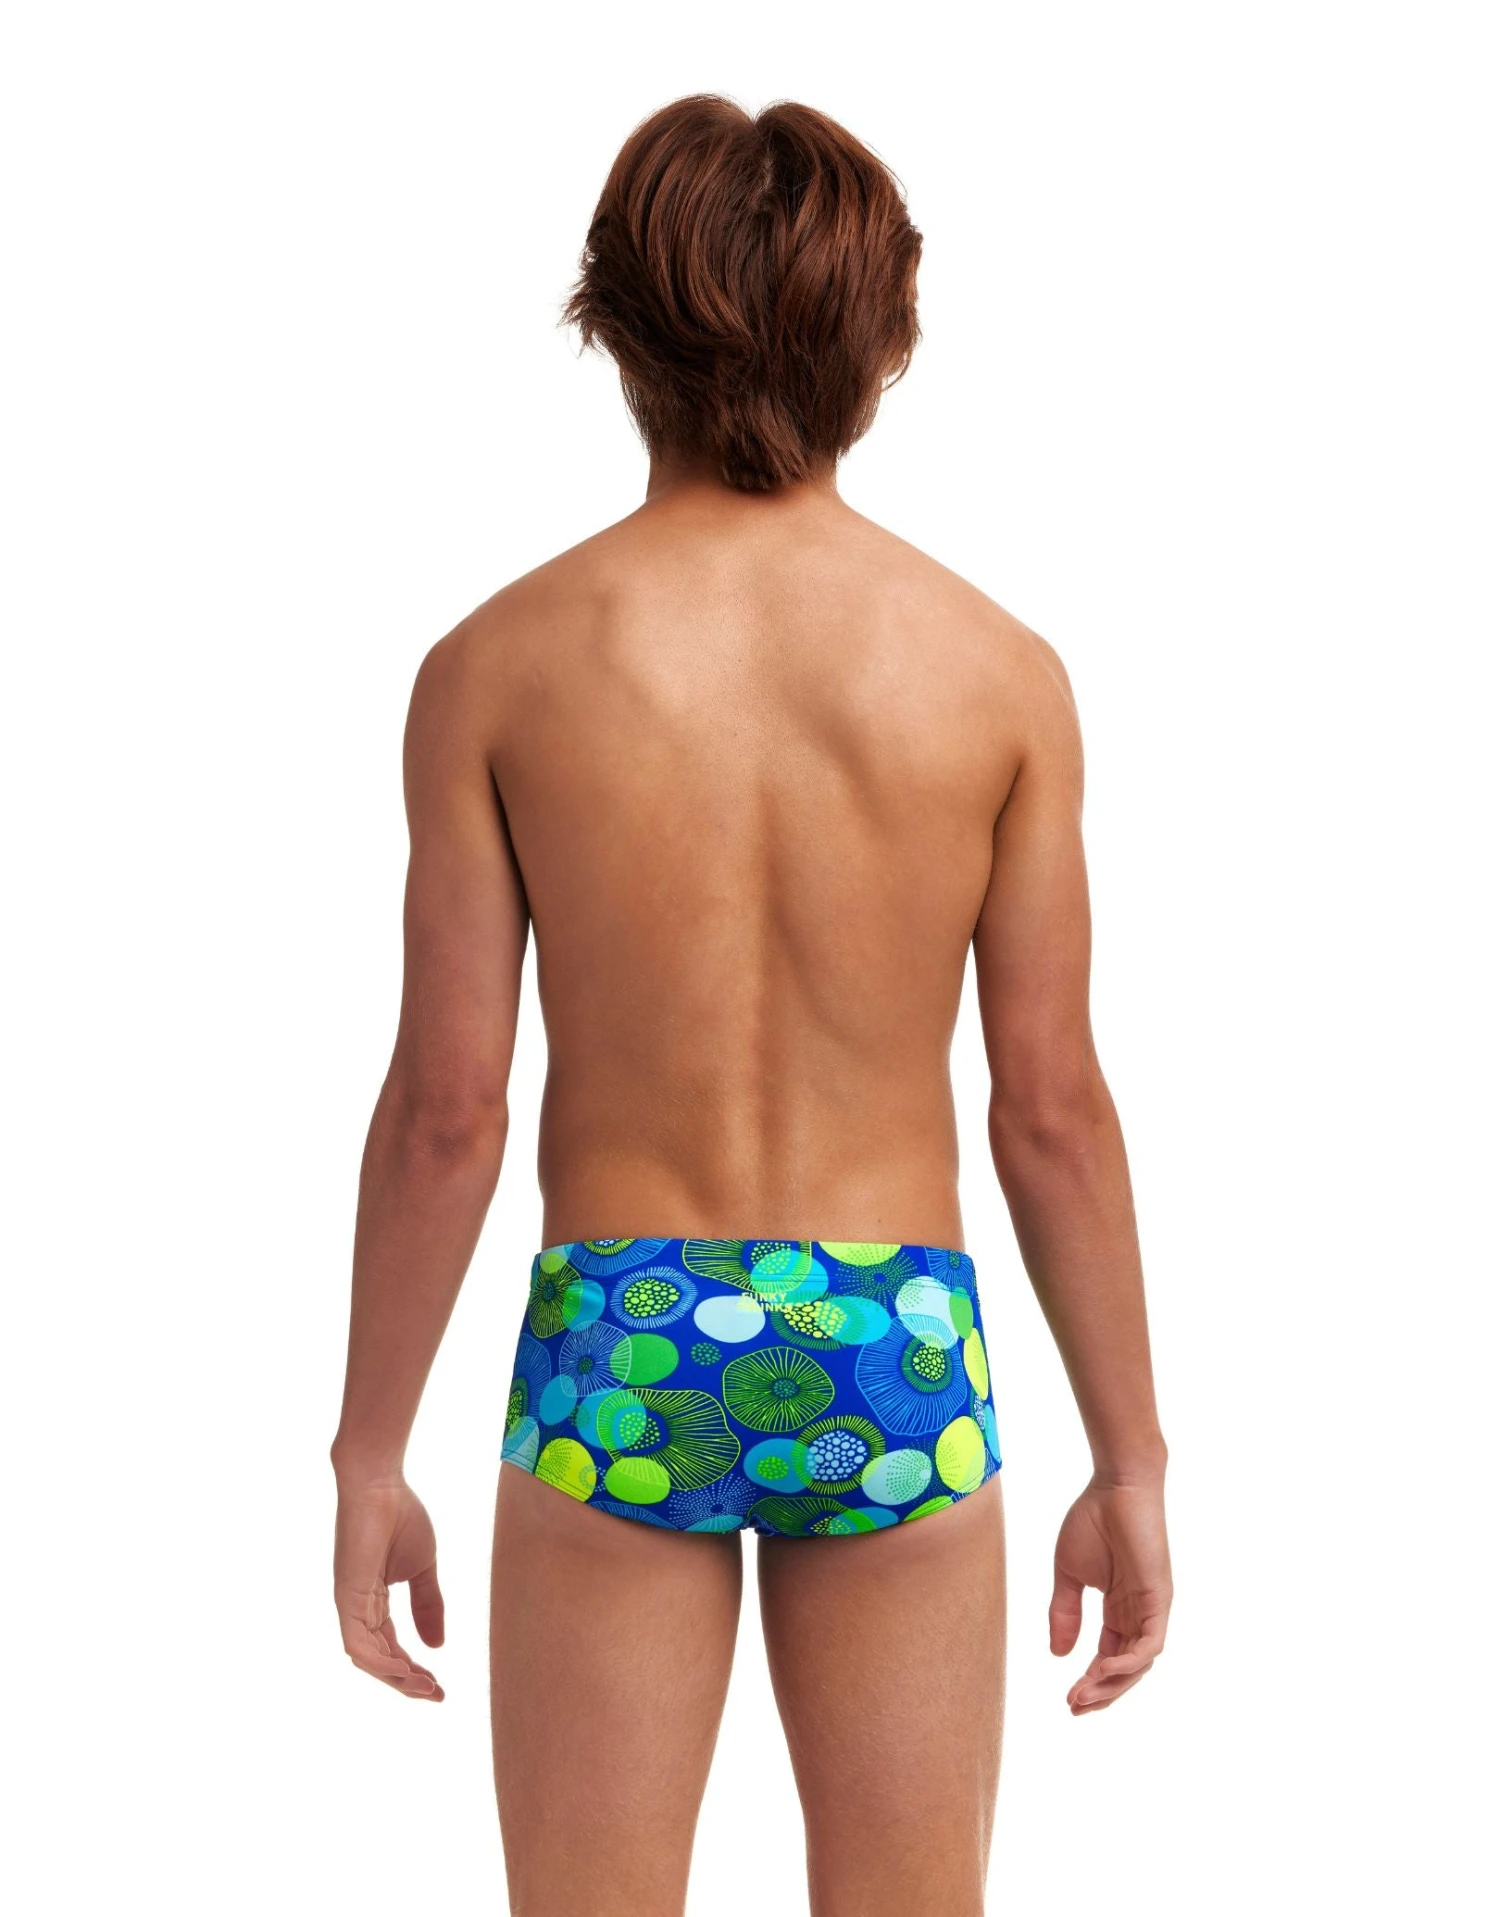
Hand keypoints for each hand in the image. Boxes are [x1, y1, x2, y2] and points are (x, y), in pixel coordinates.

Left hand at [333, 1473, 445, 1699]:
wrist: (381, 1484)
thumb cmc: (400, 1516)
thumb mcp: (423, 1568)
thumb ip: (428, 1605)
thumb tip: (437, 1646)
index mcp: (373, 1601)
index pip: (390, 1647)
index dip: (414, 1669)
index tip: (440, 1687)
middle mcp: (358, 1608)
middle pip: (379, 1659)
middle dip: (406, 1682)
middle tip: (436, 1695)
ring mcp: (350, 1604)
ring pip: (367, 1658)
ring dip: (396, 1678)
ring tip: (426, 1687)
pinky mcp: (347, 1597)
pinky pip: (357, 1643)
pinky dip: (380, 1662)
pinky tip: (404, 1670)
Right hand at [1050, 1476, 1170, 1713]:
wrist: (1115, 1486)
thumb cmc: (1093, 1520)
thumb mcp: (1069, 1574)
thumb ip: (1065, 1612)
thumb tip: (1058, 1654)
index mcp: (1119, 1608)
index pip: (1109, 1656)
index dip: (1090, 1680)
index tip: (1067, 1698)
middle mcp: (1138, 1614)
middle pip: (1125, 1668)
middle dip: (1101, 1692)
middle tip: (1074, 1707)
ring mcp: (1151, 1608)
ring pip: (1138, 1664)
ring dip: (1111, 1684)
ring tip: (1082, 1696)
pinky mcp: (1159, 1599)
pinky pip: (1150, 1644)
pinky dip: (1129, 1663)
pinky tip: (1102, 1671)